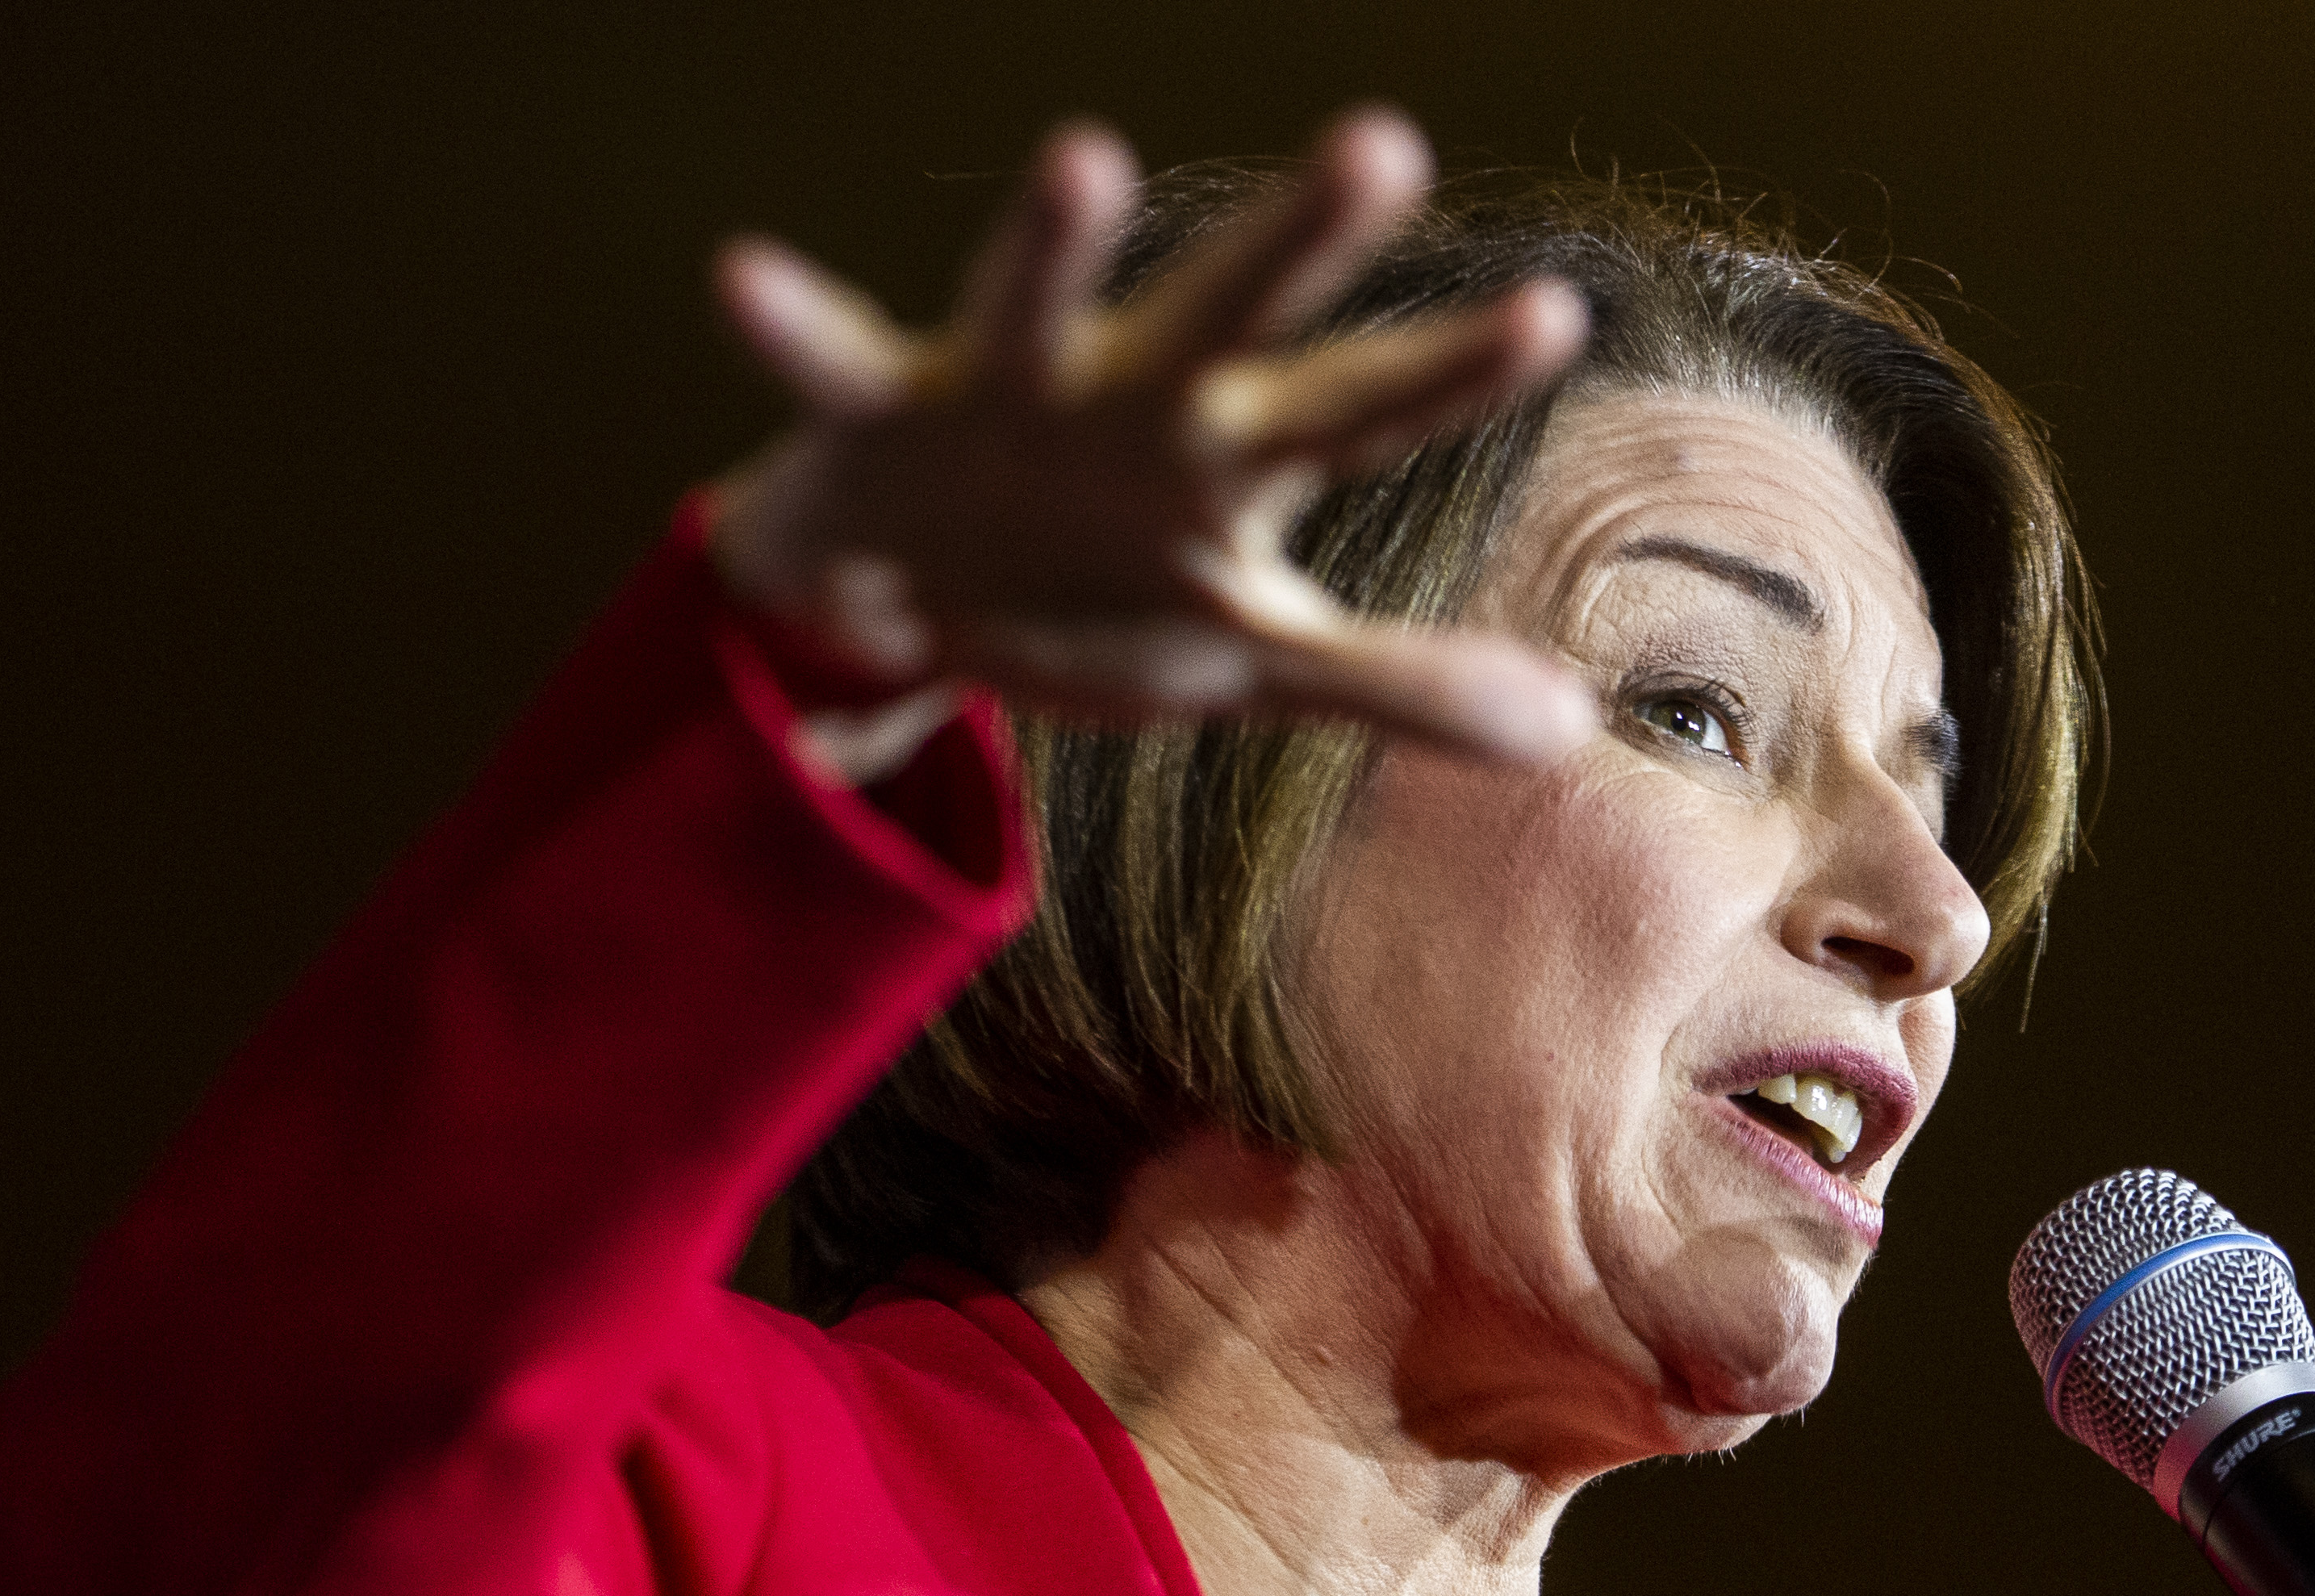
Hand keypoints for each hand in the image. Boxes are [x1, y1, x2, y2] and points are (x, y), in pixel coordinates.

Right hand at [707, 108, 1597, 762]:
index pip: (1368, 414)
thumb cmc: (1097, 600)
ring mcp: (1004, 394)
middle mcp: (1134, 399)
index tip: (1554, 313)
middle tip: (1390, 143)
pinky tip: (741, 275)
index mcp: (1231, 459)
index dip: (1454, 372)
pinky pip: (832, 364)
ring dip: (1053, 243)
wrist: (907, 614)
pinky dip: (789, 326)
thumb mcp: (1251, 658)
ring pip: (1035, 305)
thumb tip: (1573, 734)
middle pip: (1236, 316)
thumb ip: (1402, 686)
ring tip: (1086, 154)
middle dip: (1305, 240)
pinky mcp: (878, 416)